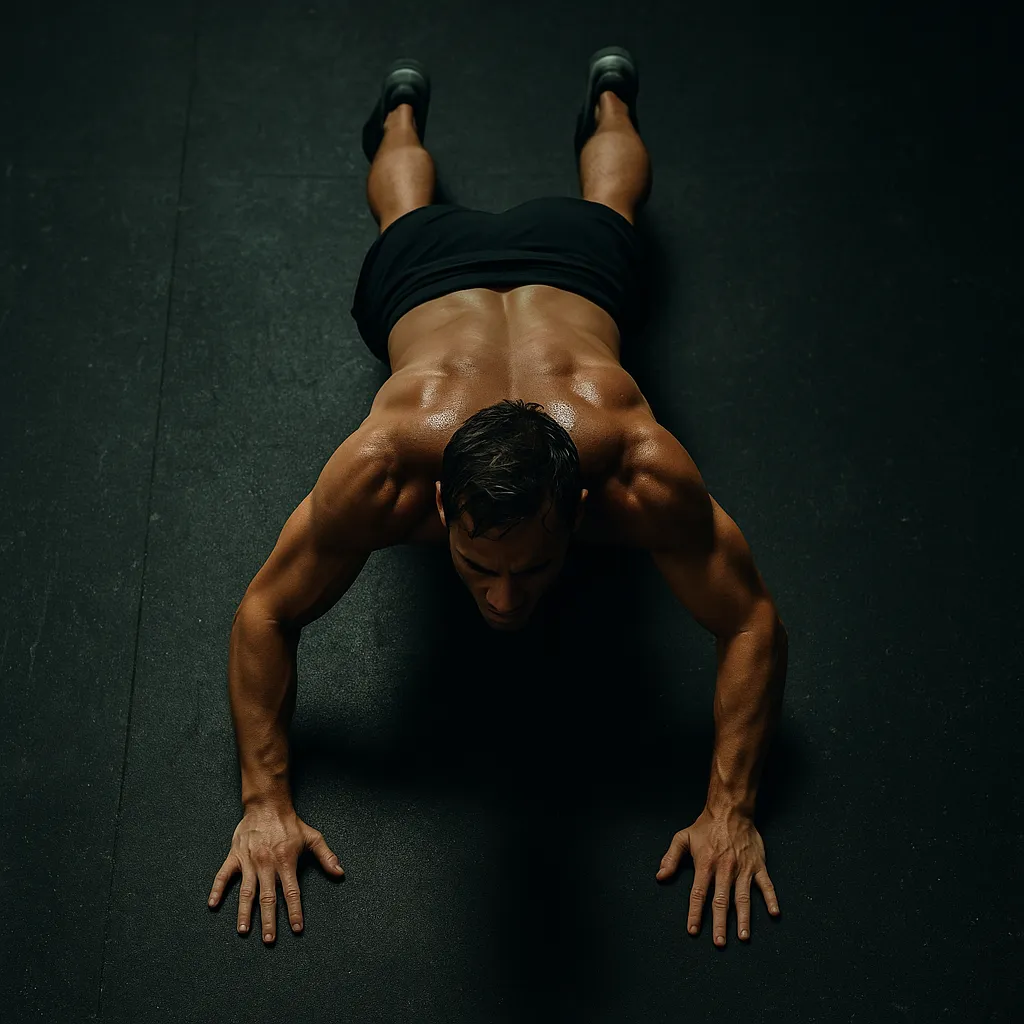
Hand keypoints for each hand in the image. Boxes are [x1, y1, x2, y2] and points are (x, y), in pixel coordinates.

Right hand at [207, 802, 344, 942]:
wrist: (267, 805)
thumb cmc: (290, 824)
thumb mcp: (312, 837)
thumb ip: (326, 856)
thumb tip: (340, 872)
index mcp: (286, 861)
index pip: (291, 892)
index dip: (295, 911)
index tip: (297, 929)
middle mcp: (266, 864)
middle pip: (268, 898)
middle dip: (269, 921)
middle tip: (269, 940)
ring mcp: (249, 861)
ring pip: (246, 891)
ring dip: (244, 912)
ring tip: (244, 930)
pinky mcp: (235, 856)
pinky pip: (223, 875)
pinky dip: (217, 889)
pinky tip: (213, 904)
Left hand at [656, 806, 779, 945]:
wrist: (730, 810)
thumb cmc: (705, 826)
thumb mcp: (682, 838)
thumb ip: (671, 858)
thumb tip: (660, 877)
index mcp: (706, 864)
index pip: (699, 894)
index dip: (695, 913)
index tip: (693, 931)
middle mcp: (724, 869)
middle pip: (721, 901)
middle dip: (720, 924)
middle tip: (719, 943)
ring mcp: (743, 868)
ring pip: (743, 898)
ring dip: (744, 919)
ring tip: (743, 937)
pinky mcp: (758, 865)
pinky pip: (765, 885)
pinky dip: (770, 898)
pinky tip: (774, 913)